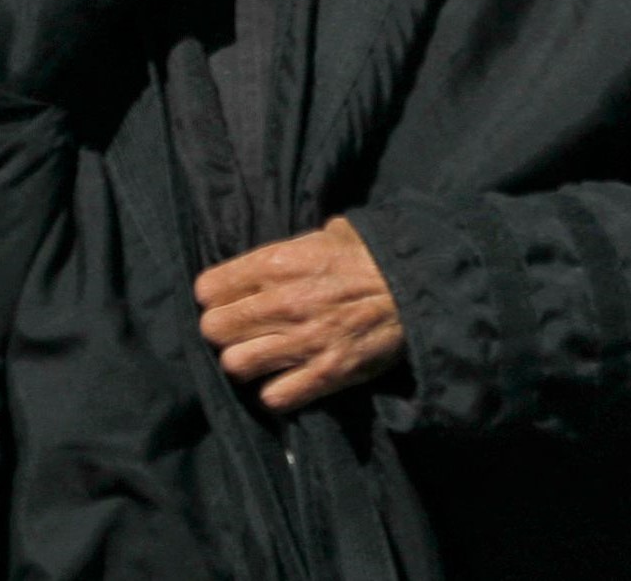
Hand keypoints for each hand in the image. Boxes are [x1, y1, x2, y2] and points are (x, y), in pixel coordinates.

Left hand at [196, 216, 402, 410]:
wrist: (422, 285)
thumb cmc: (375, 256)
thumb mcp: (334, 233)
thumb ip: (296, 245)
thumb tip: (279, 252)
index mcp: (279, 263)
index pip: (208, 288)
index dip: (216, 296)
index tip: (230, 301)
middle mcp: (282, 302)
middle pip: (213, 330)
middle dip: (226, 332)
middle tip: (246, 331)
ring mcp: (302, 342)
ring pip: (235, 365)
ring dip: (248, 363)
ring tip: (266, 357)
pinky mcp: (324, 374)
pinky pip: (273, 397)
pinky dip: (277, 392)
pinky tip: (289, 379)